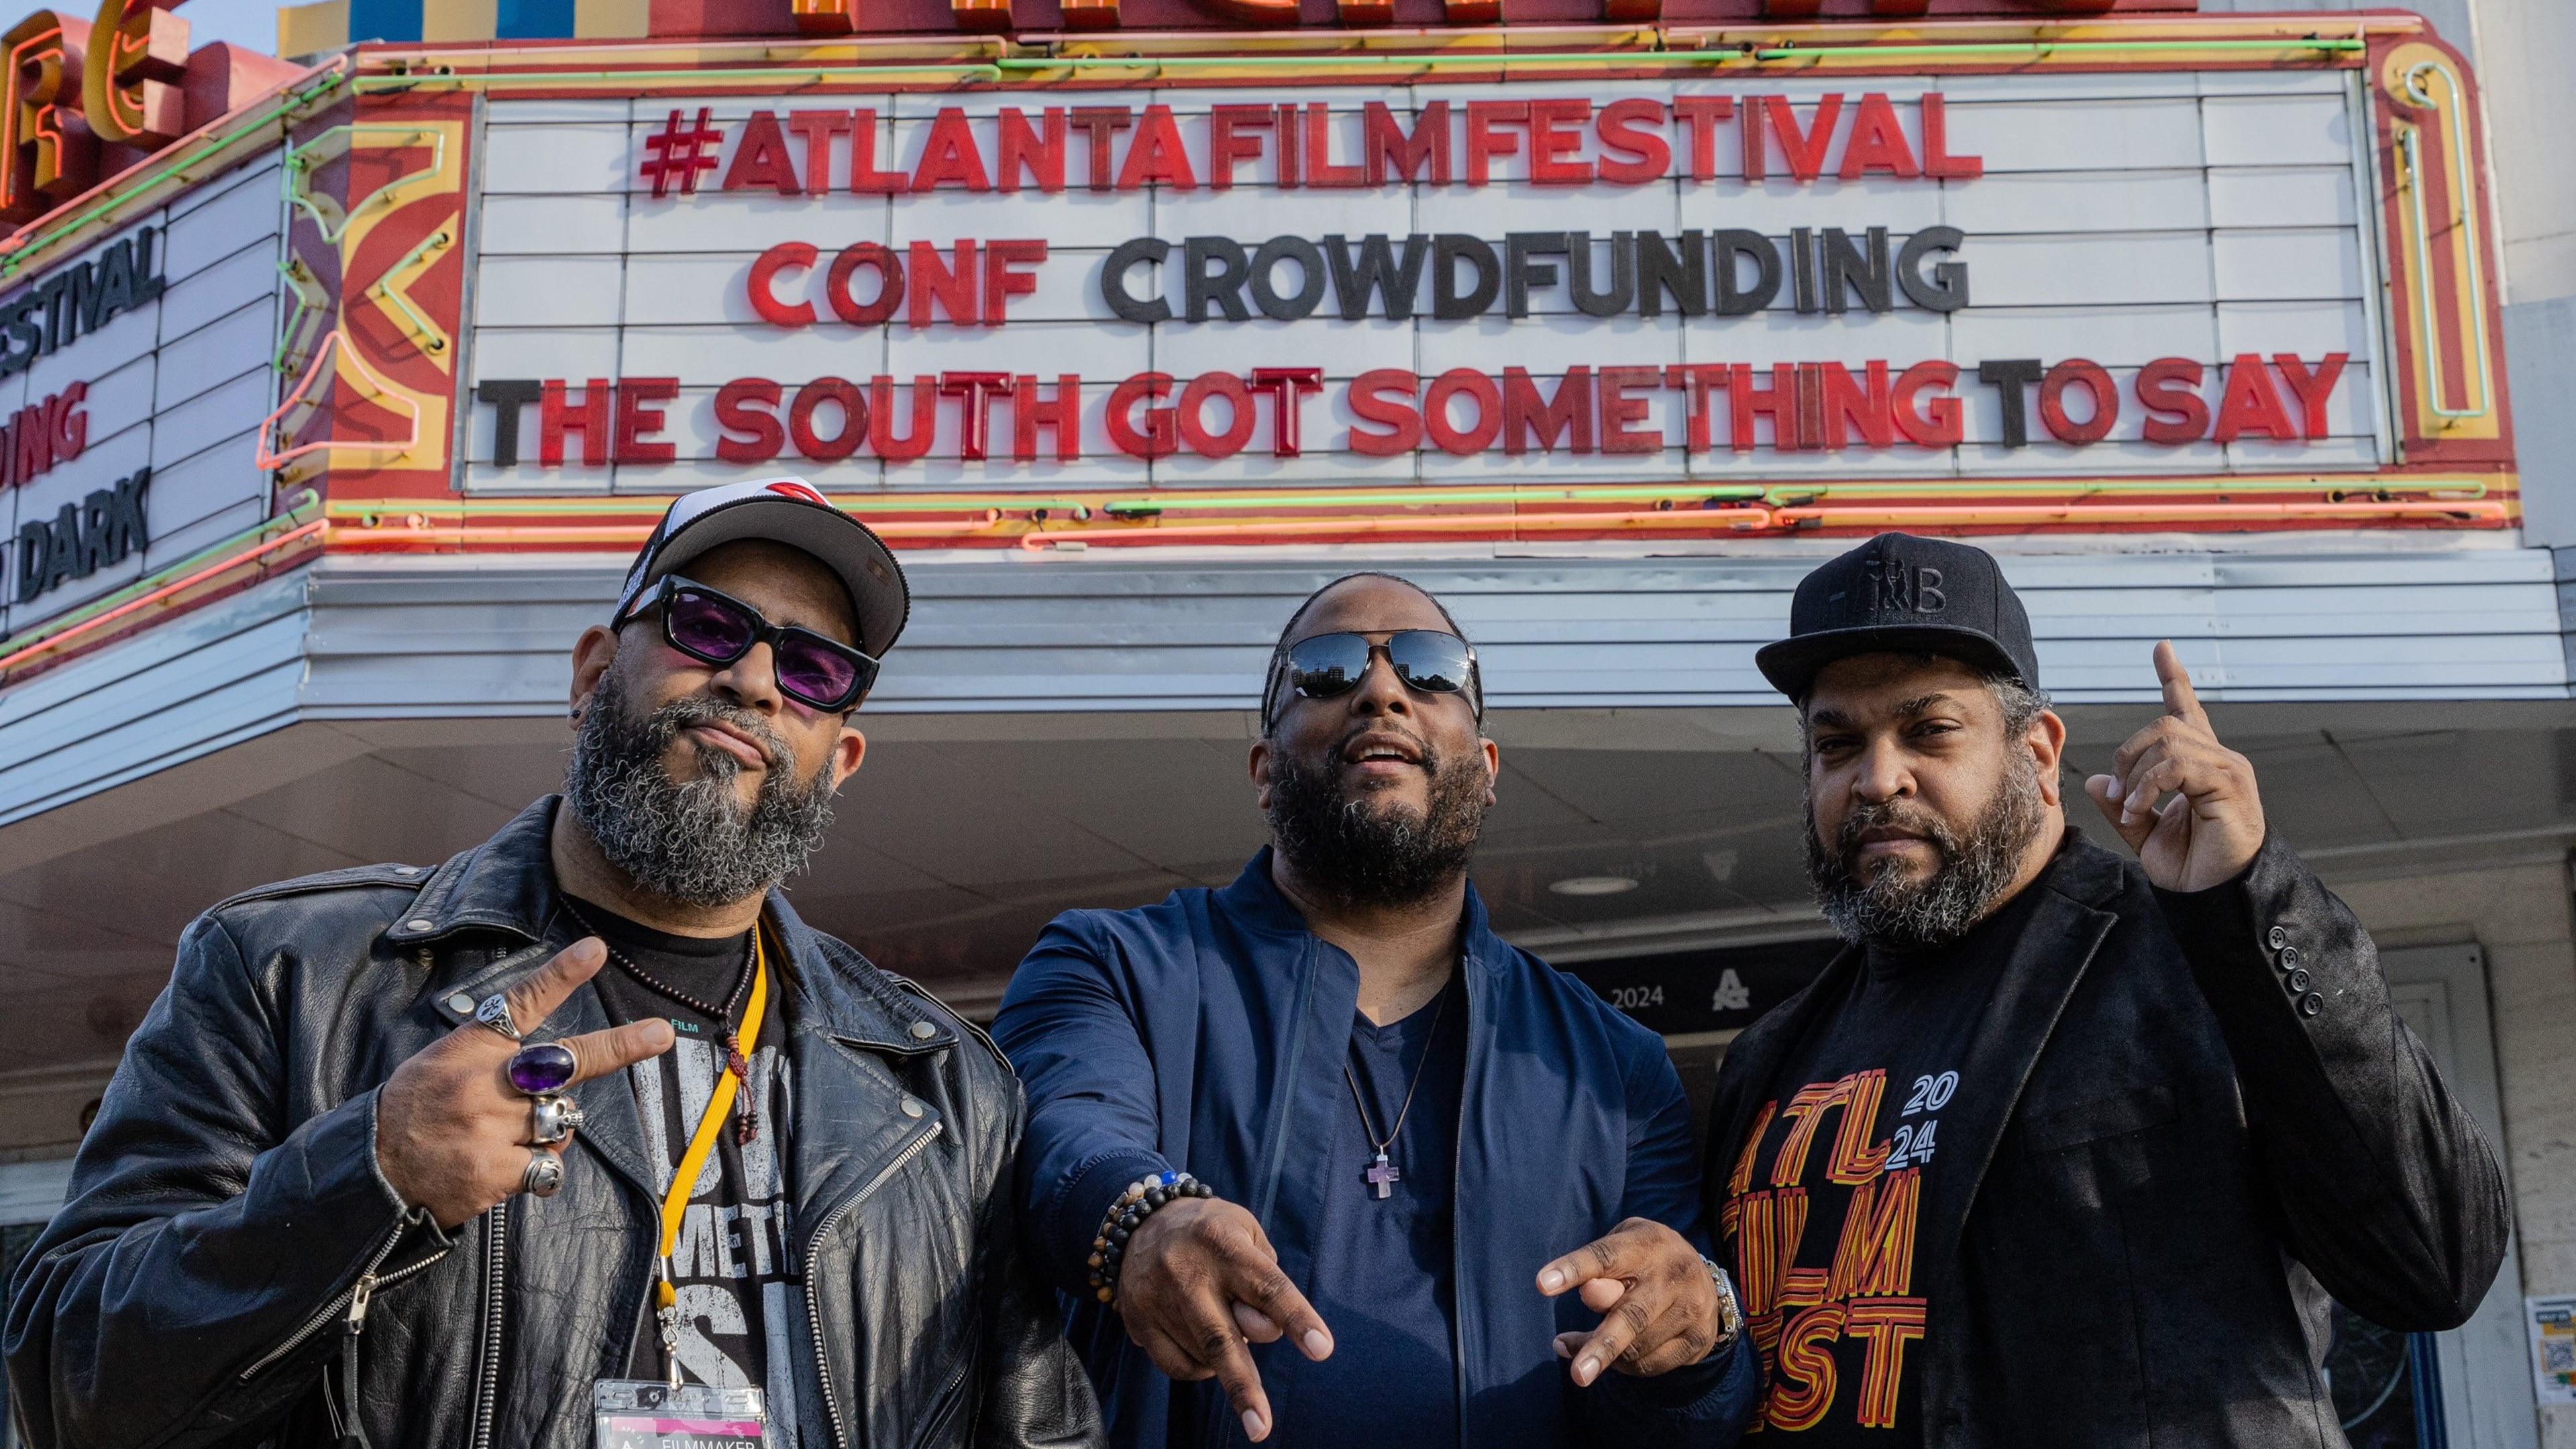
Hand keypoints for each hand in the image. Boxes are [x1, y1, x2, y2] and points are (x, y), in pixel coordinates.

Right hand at [376, 938, 674, 1227]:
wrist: (371, 1175)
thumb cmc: (413, 1112)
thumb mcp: (441, 1062)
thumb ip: (494, 1056)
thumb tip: (554, 1066)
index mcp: (471, 1049)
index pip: (520, 1004)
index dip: (561, 976)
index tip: (596, 950)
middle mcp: (485, 1083)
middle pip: (566, 1061)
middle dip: (618, 1046)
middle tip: (658, 1035)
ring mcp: (492, 1127)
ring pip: (563, 1119)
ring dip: (551, 1129)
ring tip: (508, 1136)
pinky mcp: (496, 1171)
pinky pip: (548, 1166)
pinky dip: (539, 1169)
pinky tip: (507, 1169)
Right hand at [1116, 1195, 1333, 1441]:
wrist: (1142, 1222)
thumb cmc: (1213, 1233)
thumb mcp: (1247, 1233)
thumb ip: (1267, 1280)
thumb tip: (1267, 1332)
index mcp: (1224, 1244)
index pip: (1268, 1287)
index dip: (1296, 1319)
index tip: (1322, 1349)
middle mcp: (1187, 1271)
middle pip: (1221, 1339)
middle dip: (1244, 1386)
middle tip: (1262, 1426)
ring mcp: (1157, 1298)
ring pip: (1204, 1357)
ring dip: (1227, 1359)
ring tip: (1225, 1324)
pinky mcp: (1137, 1320)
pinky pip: (1178, 1366)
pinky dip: (1201, 1367)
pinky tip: (1202, 1342)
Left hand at [1539, 1218, 1719, 1384]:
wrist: (1706, 1277)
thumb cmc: (1644, 1259)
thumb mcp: (1623, 1248)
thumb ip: (1601, 1268)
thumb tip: (1589, 1295)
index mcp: (1646, 1243)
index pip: (1604, 1256)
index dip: (1573, 1270)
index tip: (1542, 1285)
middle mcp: (1672, 1275)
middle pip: (1631, 1316)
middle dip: (1601, 1346)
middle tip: (1577, 1374)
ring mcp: (1689, 1308)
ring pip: (1637, 1347)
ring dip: (1602, 1357)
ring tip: (1581, 1358)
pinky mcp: (1698, 1338)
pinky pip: (1651, 1364)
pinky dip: (1623, 1367)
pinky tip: (1612, 1360)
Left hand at [2084, 641, 2265, 892]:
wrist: (2215, 897)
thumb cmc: (2191, 869)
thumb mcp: (2144, 833)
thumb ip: (2122, 805)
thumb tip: (2094, 781)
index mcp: (2198, 765)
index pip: (2186, 710)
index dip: (2174, 678)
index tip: (2162, 649)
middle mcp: (2218, 759)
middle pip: (2163, 725)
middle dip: (2127, 755)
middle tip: (2117, 795)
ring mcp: (2228, 769)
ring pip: (2168, 741)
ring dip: (2136, 776)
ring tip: (2132, 810)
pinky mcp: (2231, 783)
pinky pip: (2177, 765)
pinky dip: (2147, 787)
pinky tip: (2139, 812)